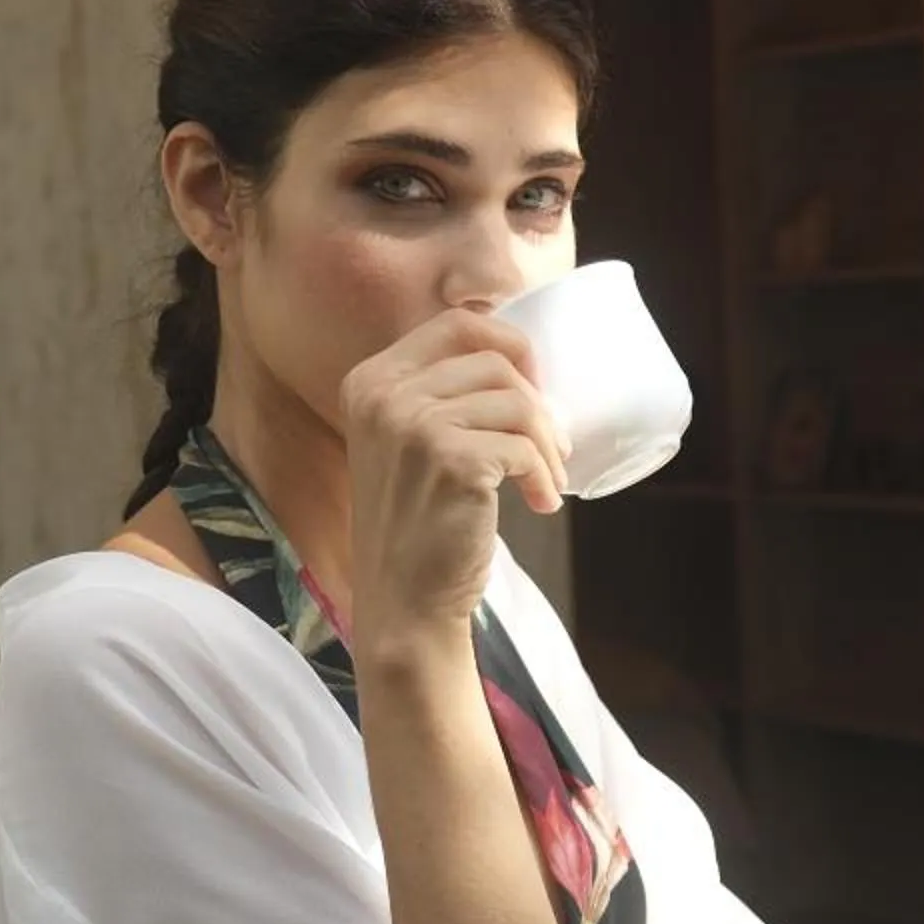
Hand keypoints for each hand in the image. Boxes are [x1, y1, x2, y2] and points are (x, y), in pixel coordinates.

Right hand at [341, 309, 569, 640]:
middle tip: (553, 448)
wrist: (403, 599)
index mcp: (371, 380)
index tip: (534, 386)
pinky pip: (524, 448)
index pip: (457, 324)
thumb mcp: (409, 442)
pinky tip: (540, 503)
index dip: (510, 346)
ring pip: (517, 404)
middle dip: (537, 405)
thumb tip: (520, 362)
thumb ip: (442, 396)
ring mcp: (412, 425)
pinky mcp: (450, 460)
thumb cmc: (418, 522)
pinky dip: (543, 477)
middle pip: (494, 362)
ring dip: (547, 447)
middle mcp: (384, 395)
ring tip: (546, 483)